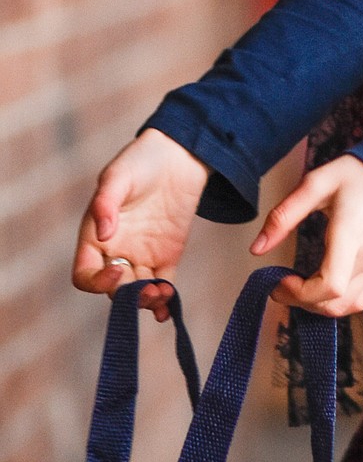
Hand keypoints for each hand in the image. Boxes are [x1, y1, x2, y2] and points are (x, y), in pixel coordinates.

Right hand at [73, 129, 208, 319]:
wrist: (178, 154)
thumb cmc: (140, 160)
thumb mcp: (118, 176)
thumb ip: (106, 203)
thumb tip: (103, 235)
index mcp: (94, 237)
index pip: (85, 274)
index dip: (96, 282)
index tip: (116, 272)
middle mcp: (115, 252)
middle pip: (114, 289)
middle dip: (127, 296)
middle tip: (147, 290)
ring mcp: (141, 255)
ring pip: (138, 291)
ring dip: (147, 301)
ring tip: (161, 295)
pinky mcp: (167, 255)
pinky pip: (163, 283)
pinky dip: (165, 299)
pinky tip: (169, 307)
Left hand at [250, 155, 362, 315]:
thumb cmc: (359, 175)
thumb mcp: (315, 184)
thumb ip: (284, 216)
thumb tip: (257, 248)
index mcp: (351, 233)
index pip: (330, 284)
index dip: (299, 293)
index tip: (280, 280)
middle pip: (334, 303)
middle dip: (300, 301)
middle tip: (281, 283)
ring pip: (346, 307)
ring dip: (317, 305)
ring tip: (299, 286)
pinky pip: (359, 300)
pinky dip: (336, 302)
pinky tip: (321, 286)